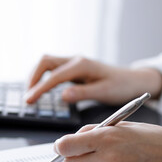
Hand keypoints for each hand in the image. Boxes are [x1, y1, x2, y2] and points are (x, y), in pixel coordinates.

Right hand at [25, 55, 161, 104]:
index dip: (39, 88)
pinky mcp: (72, 68)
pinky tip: (40, 89)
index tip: (29, 100)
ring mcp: (73, 63)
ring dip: (36, 77)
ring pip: (46, 63)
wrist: (133, 80)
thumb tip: (62, 95)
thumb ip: (83, 93)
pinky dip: (42, 77)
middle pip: (45, 62)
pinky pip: (51, 69)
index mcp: (82, 65)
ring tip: (31, 94)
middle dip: (33, 78)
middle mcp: (75, 60)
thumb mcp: (104, 92)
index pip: (54, 76)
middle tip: (28, 98)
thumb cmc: (121, 86)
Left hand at [55, 122, 161, 161]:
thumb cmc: (152, 140)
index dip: (61, 146)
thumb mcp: (121, 125)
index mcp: (106, 138)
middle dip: (72, 159)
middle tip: (82, 155)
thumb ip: (92, 131)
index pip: (66, 146)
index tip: (62, 147)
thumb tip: (70, 140)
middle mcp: (107, 159)